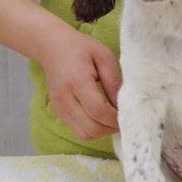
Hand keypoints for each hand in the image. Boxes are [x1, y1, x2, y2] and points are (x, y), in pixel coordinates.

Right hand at [40, 26, 120, 140]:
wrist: (53, 47)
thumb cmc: (82, 48)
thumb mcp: (105, 56)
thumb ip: (114, 81)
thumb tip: (122, 106)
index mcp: (76, 81)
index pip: (98, 111)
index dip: (115, 118)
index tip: (129, 115)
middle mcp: (64, 98)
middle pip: (91, 128)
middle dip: (111, 128)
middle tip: (124, 119)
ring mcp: (58, 107)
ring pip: (85, 134)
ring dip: (103, 131)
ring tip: (114, 119)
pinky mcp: (58, 112)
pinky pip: (78, 131)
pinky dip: (93, 129)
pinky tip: (102, 117)